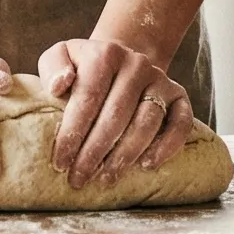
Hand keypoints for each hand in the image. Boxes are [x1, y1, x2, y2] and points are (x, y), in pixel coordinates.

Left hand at [40, 38, 193, 187]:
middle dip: (95, 152)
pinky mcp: (178, 96)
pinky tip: (147, 165)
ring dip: (125, 155)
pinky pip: (180, 123)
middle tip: (79, 179)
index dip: (72, 132)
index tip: (60, 162)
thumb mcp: (61, 57)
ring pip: (146, 123)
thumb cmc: (84, 68)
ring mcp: (160, 80)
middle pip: (116, 115)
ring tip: (106, 178)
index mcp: (105, 54)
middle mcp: (136, 64)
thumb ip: (53, 67)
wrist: (121, 60)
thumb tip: (59, 86)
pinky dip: (166, 146)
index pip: (88, 97)